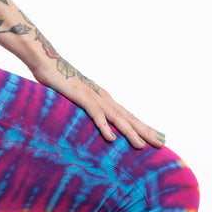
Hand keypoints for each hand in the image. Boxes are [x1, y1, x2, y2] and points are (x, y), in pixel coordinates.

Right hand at [29, 55, 164, 149]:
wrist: (49, 65)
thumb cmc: (62, 84)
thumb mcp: (78, 100)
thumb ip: (87, 110)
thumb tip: (93, 122)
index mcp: (106, 100)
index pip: (129, 116)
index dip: (143, 127)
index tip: (157, 137)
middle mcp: (105, 99)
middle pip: (129, 118)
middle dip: (146, 131)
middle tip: (161, 144)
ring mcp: (95, 99)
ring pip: (117, 119)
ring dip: (130, 133)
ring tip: (142, 146)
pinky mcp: (83, 99)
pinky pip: (96, 115)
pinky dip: (104, 127)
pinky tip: (112, 139)